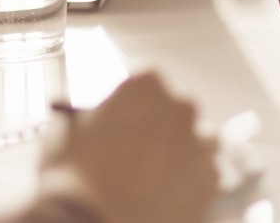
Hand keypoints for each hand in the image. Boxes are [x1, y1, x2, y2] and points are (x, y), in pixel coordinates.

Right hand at [39, 72, 218, 222]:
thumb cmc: (71, 177)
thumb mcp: (68, 131)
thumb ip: (94, 116)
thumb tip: (97, 121)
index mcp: (146, 86)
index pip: (147, 82)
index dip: (133, 104)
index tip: (125, 119)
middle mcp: (181, 108)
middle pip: (177, 111)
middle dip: (161, 128)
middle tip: (138, 154)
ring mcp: (202, 145)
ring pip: (198, 142)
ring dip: (180, 154)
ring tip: (152, 180)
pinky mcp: (211, 181)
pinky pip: (203, 176)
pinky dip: (188, 185)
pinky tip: (163, 198)